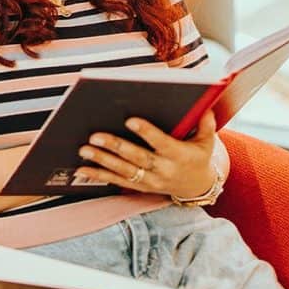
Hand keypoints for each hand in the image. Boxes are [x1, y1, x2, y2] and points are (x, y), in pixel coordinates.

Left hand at [75, 109, 217, 197]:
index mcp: (178, 155)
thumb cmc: (198, 155)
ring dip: (102, 161)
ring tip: (83, 150)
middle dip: (115, 146)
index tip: (129, 120)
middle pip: (137, 158)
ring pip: (123, 171)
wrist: (197, 186)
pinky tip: (81, 169)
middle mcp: (163, 170)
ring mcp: (150, 181)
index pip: (160, 143)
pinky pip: (117, 181)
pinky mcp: (140, 187)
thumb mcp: (206, 140)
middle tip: (95, 136)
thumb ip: (205, 123)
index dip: (146, 132)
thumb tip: (205, 102)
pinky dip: (98, 175)